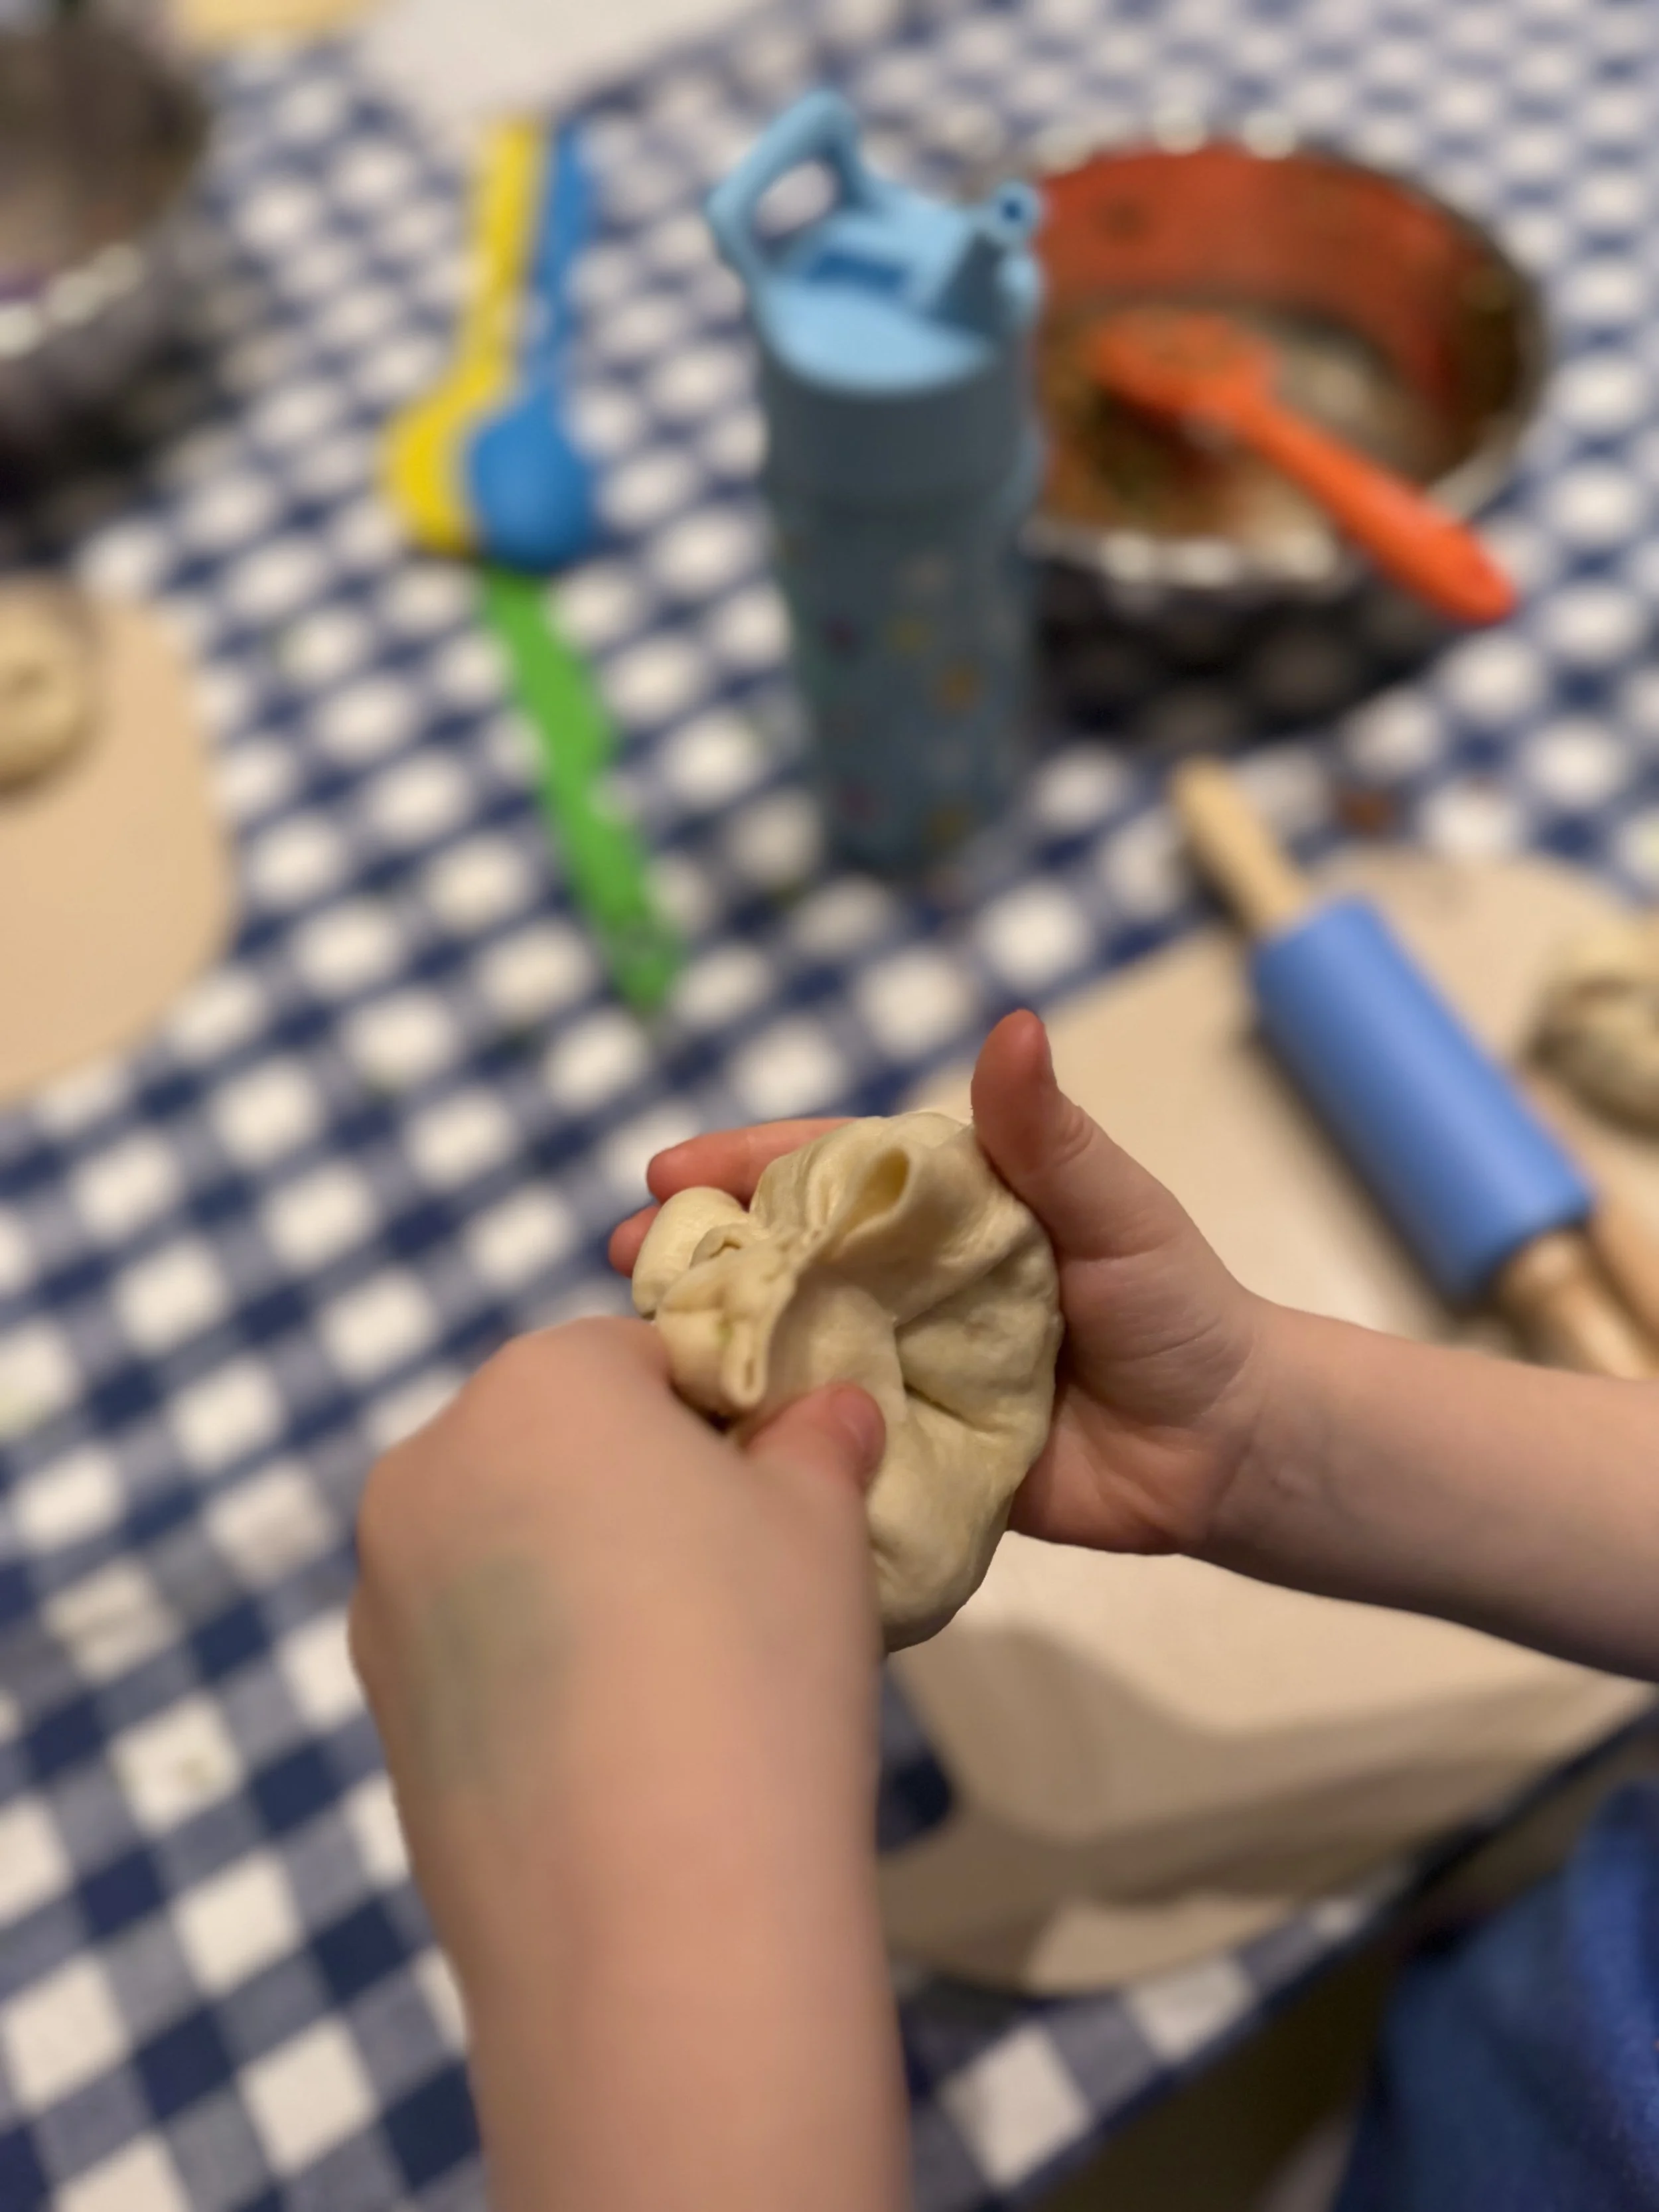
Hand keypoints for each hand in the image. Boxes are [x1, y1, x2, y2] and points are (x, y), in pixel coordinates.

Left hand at [351, 1321, 906, 2211]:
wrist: (652, 1918)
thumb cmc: (753, 1660)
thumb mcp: (821, 1520)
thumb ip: (817, 1441)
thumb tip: (826, 1412)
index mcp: (534, 1384)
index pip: (643, 1356)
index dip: (724, 1418)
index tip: (778, 1499)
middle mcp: (426, 1467)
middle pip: (558, 1444)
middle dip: (641, 1494)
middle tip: (736, 1591)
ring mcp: (383, 1597)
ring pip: (509, 1544)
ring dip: (582, 1579)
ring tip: (677, 1684)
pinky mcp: (375, 1711)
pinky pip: (474, 1646)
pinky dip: (537, 1667)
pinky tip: (612, 1750)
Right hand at [611, 1010, 1270, 1555]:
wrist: (1226, 1448)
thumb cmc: (1176, 1306)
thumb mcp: (1115, 1210)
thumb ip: (1048, 1136)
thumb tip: (1014, 1023)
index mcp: (944, 1211)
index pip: (829, 1172)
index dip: (746, 1164)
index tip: (668, 1167)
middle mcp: (906, 1284)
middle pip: (786, 1256)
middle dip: (701, 1251)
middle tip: (628, 1258)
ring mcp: (899, 1368)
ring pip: (789, 1344)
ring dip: (714, 1341)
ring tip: (638, 1349)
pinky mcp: (908, 1452)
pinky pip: (826, 1439)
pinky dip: (766, 1435)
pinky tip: (696, 1441)